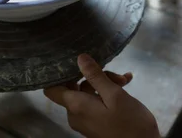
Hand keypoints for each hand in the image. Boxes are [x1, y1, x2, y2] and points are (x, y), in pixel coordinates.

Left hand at [44, 54, 159, 137]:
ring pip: (87, 93)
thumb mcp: (115, 95)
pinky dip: (106, 94)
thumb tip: (80, 58)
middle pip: (75, 87)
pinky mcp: (95, 123)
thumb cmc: (130, 123)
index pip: (51, 90)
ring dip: (104, 83)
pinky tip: (124, 85)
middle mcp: (75, 114)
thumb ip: (95, 76)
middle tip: (114, 74)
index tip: (69, 62)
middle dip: (94, 76)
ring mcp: (85, 120)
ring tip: (124, 81)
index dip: (56, 75)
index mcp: (76, 106)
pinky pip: (94, 103)